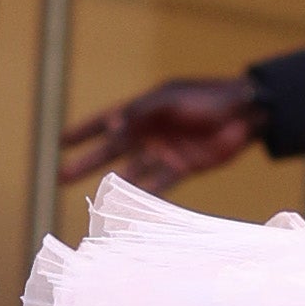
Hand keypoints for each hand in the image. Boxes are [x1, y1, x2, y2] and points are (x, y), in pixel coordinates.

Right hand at [61, 71, 259, 189]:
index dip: (84, 131)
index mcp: (143, 110)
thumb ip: (141, 113)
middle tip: (62, 176)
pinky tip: (127, 205)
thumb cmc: (206, 99)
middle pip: (112, 149)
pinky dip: (145, 194)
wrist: (244, 114)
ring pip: (131, 169)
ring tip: (92, 195)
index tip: (60, 142)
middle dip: (88, 161)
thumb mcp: (169, 100)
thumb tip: (111, 126)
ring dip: (113, 182)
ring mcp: (164, 151)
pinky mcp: (182, 167)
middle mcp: (150, 131)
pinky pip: (159, 184)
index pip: (106, 121)